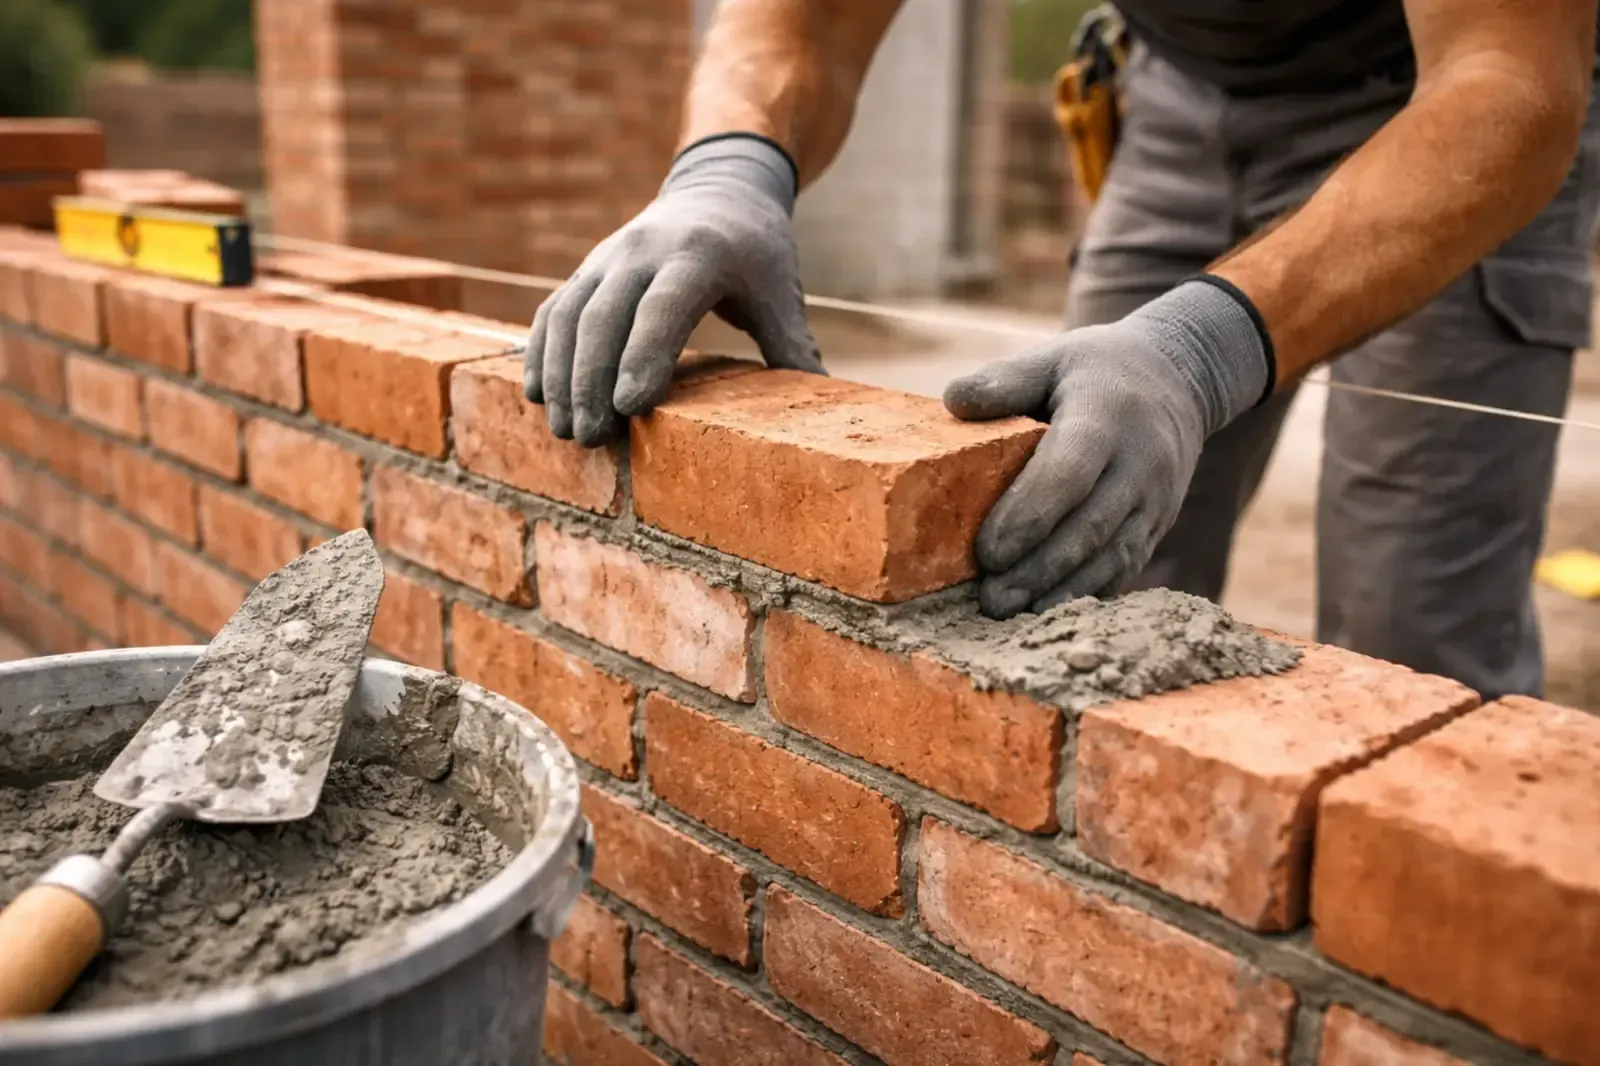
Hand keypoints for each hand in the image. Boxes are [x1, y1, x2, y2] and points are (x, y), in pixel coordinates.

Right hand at [524, 135, 824, 445]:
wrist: (720, 187)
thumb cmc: (758, 251)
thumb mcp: (782, 291)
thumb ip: (792, 346)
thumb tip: (822, 405)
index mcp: (698, 255)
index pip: (663, 308)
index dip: (645, 356)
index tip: (631, 408)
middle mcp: (643, 251)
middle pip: (604, 317)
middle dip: (592, 380)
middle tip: (590, 438)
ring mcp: (607, 258)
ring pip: (569, 315)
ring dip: (561, 374)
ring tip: (564, 430)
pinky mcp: (586, 270)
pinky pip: (553, 311)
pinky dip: (541, 353)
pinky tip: (538, 396)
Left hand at [943, 279, 1271, 618]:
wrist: (1179, 380)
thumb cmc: (1097, 372)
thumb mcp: (1053, 359)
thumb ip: (1005, 381)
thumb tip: (953, 401)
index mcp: (1106, 418)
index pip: (1069, 475)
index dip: (1029, 517)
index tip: (987, 553)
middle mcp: (1138, 464)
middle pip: (1088, 528)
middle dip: (1037, 570)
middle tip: (990, 601)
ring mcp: (1155, 500)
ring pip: (1110, 557)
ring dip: (1060, 592)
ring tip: (1012, 615)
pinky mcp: (1159, 524)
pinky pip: (1127, 566)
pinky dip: (1088, 594)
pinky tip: (1049, 615)